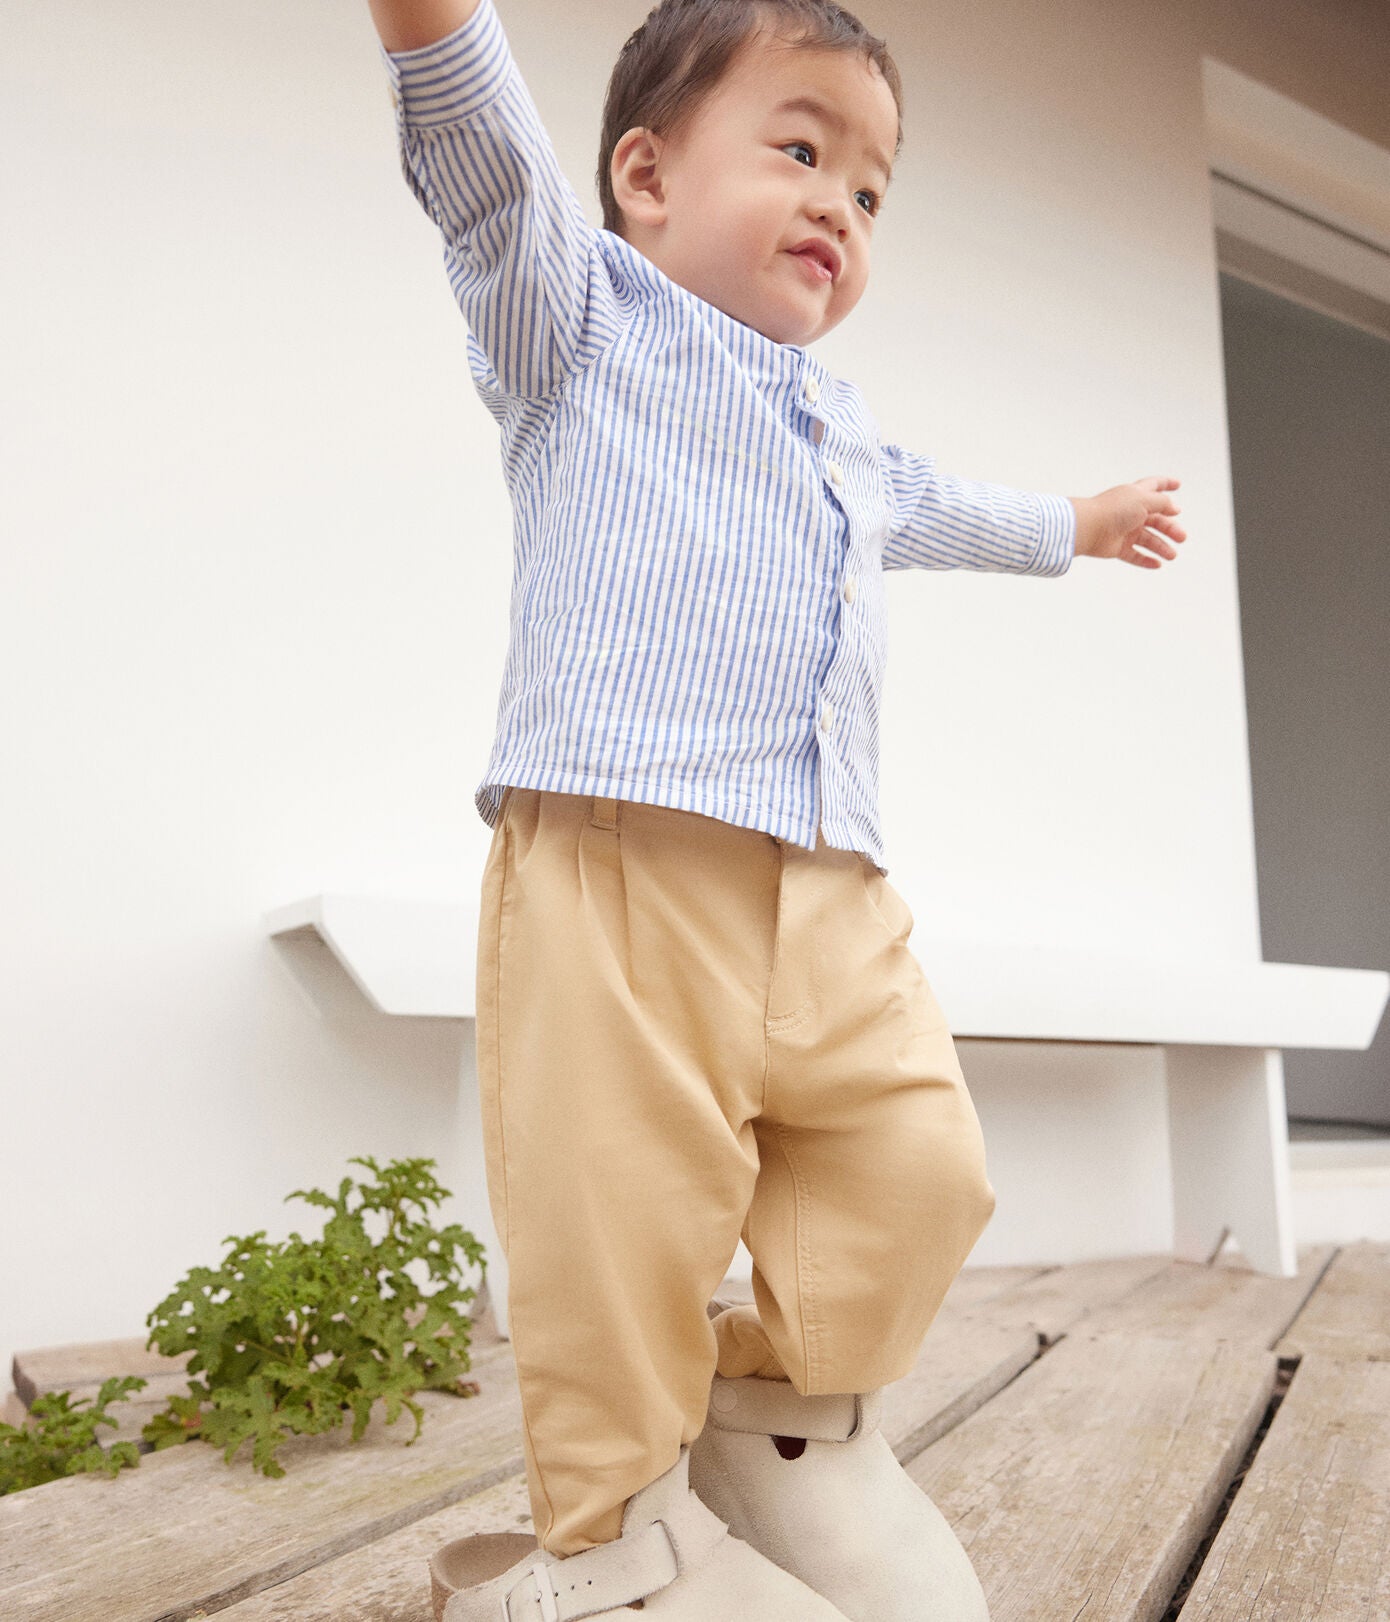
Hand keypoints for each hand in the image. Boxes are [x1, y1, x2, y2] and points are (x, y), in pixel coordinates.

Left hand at [1070, 477, 1185, 567]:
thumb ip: (1163, 502)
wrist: (1089, 527)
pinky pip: (1134, 555)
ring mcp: (1124, 530)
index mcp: (1136, 495)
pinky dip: (1145, 560)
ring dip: (1161, 547)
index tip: (1177, 485)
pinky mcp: (1117, 547)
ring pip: (1147, 539)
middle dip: (1170, 528)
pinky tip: (1157, 564)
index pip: (1154, 486)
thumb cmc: (1113, 510)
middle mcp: (1130, 512)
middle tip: (1181, 537)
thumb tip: (1174, 508)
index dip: (1166, 484)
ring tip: (1171, 555)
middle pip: (1156, 519)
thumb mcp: (1144, 499)